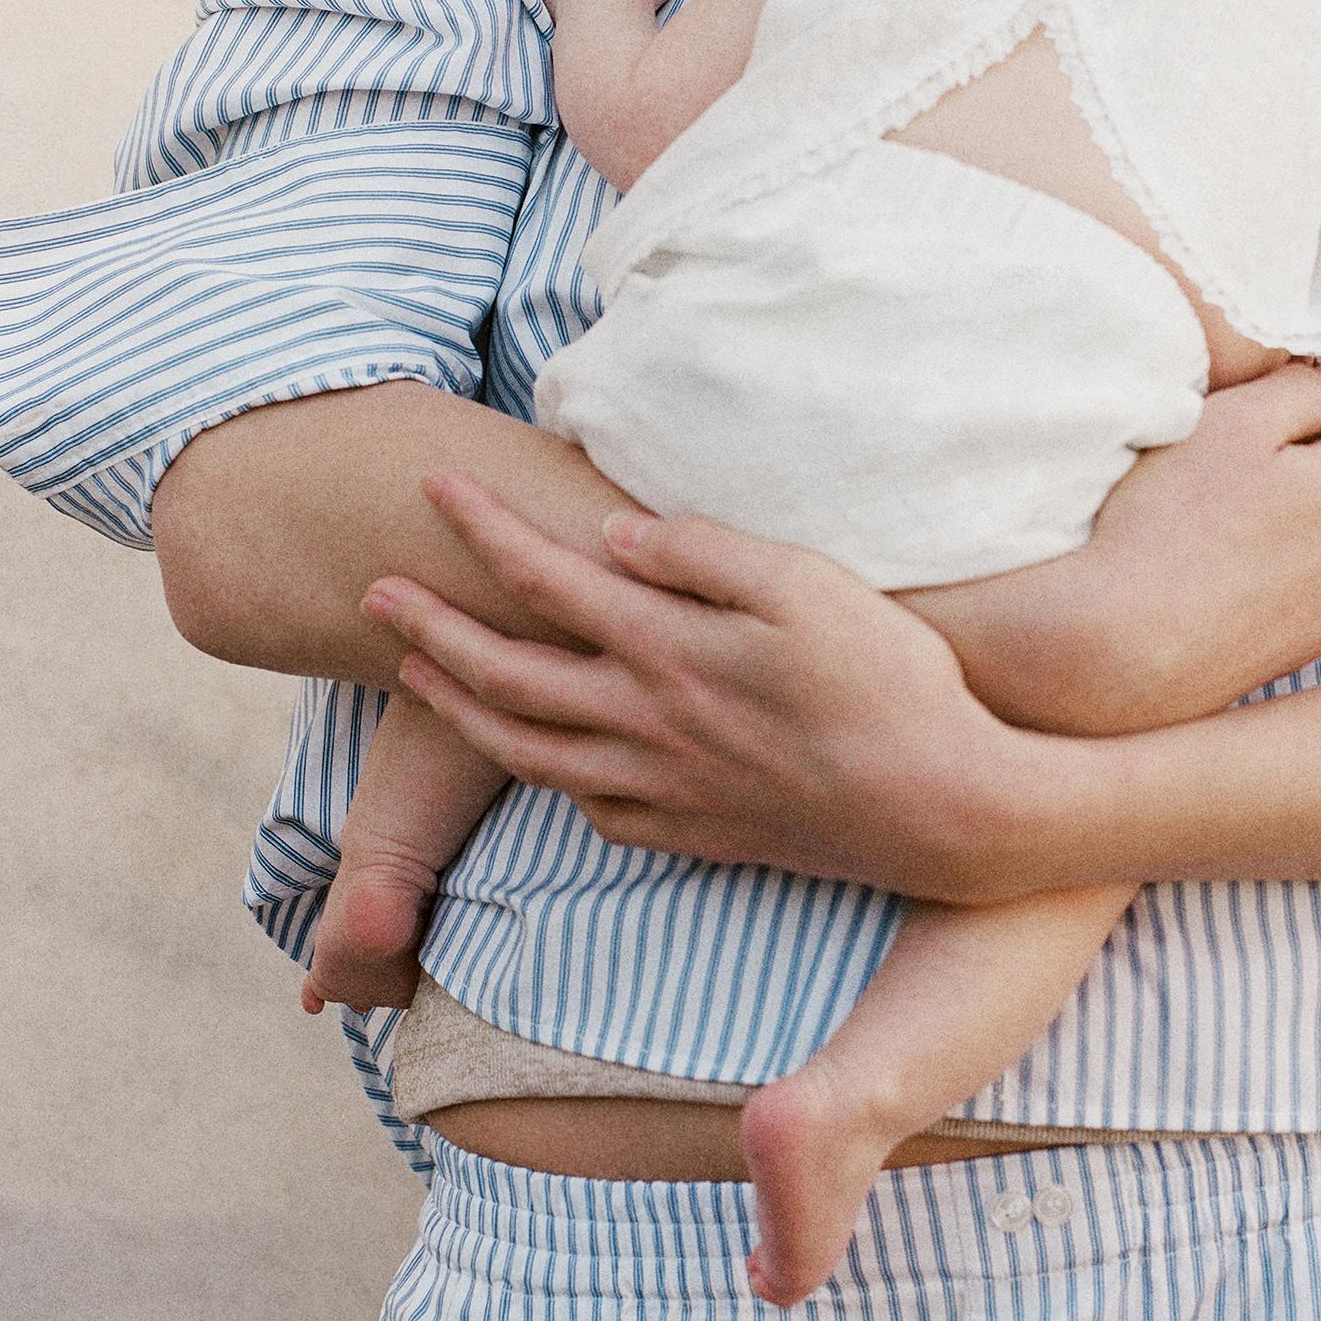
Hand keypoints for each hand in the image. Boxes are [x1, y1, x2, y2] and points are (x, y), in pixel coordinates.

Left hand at [362, 475, 1038, 903]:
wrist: (947, 810)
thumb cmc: (893, 680)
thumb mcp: (809, 584)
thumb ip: (705, 554)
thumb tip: (618, 534)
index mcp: (670, 649)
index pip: (546, 578)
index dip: (480, 530)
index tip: (430, 486)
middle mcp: (648, 724)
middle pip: (505, 673)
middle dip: (429, 627)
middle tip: (373, 592)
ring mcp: (665, 788)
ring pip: (528, 752)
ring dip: (460, 707)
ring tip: (417, 675)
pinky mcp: (695, 833)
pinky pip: (588, 809)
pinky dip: (541, 779)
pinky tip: (536, 761)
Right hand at [1006, 361, 1320, 735]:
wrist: (1117, 648)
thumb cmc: (1170, 521)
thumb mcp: (1234, 421)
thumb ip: (1303, 389)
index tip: (1301, 371)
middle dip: (1314, 447)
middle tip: (1242, 437)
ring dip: (1299, 510)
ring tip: (1226, 508)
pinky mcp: (1301, 651)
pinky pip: (1307, 587)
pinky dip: (1281, 565)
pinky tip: (1224, 564)